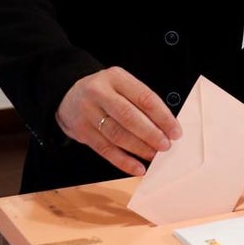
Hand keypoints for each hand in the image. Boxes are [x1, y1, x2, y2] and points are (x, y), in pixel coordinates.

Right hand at [55, 67, 182, 175]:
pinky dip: (123, 161)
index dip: (162, 117)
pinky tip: (137, 167)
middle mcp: (99, 93)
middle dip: (151, 134)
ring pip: (117, 135)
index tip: (175, 131)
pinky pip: (105, 149)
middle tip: (165, 145)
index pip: (144, 98)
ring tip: (153, 155)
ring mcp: (88, 112)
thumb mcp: (121, 85)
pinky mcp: (82, 131)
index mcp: (115, 77)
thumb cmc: (104, 92)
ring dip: (139, 148)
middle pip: (129, 117)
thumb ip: (140, 101)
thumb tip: (166, 126)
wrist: (68, 95)